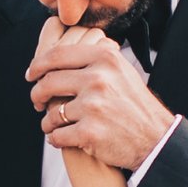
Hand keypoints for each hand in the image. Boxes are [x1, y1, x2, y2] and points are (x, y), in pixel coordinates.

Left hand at [26, 24, 175, 172]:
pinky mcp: (89, 132)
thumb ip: (95, 57)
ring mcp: (93, 106)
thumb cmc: (135, 105)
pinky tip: (60, 138)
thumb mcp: (121, 70)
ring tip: (52, 125)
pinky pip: (57, 135)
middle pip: (49, 82)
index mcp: (104, 58)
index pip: (58, 56)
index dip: (38, 65)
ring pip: (52, 113)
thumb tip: (63, 48)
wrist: (155, 138)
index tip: (31, 74)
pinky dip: (55, 138)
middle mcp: (98, 79)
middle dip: (37, 94)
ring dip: (48, 121)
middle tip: (37, 102)